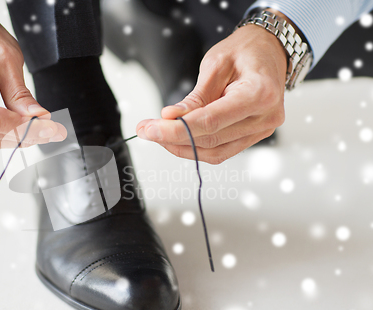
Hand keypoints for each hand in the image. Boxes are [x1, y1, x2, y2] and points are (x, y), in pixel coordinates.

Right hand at [0, 1, 65, 148]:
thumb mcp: (7, 58)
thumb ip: (20, 93)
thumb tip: (39, 118)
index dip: (23, 128)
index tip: (49, 128)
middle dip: (25, 135)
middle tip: (53, 131)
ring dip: (16, 138)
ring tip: (41, 130)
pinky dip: (4, 133)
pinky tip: (22, 127)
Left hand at [136, 23, 287, 163]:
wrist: (269, 51)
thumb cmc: (245, 51)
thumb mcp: (215, 64)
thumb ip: (195, 96)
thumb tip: (170, 118)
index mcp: (260, 94)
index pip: (211, 121)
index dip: (176, 129)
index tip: (150, 130)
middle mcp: (265, 117)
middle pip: (211, 139)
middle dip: (173, 138)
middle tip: (146, 130)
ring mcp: (262, 130)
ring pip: (215, 152)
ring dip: (182, 146)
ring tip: (159, 134)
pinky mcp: (254, 136)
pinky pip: (222, 151)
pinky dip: (197, 147)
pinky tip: (178, 137)